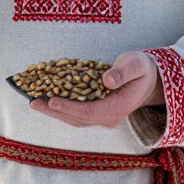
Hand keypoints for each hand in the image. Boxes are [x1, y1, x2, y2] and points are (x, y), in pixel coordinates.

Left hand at [29, 51, 164, 127]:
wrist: (150, 81)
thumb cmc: (142, 70)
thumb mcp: (136, 65)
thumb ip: (123, 72)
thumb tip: (106, 80)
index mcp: (117, 107)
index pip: (89, 111)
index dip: (69, 107)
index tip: (52, 100)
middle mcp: (108, 117)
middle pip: (77, 118)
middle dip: (54, 110)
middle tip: (32, 102)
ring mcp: (102, 116)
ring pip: (74, 118)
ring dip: (53, 111)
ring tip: (34, 101)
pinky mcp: (96, 112)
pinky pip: (76, 112)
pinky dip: (61, 107)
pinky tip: (47, 99)